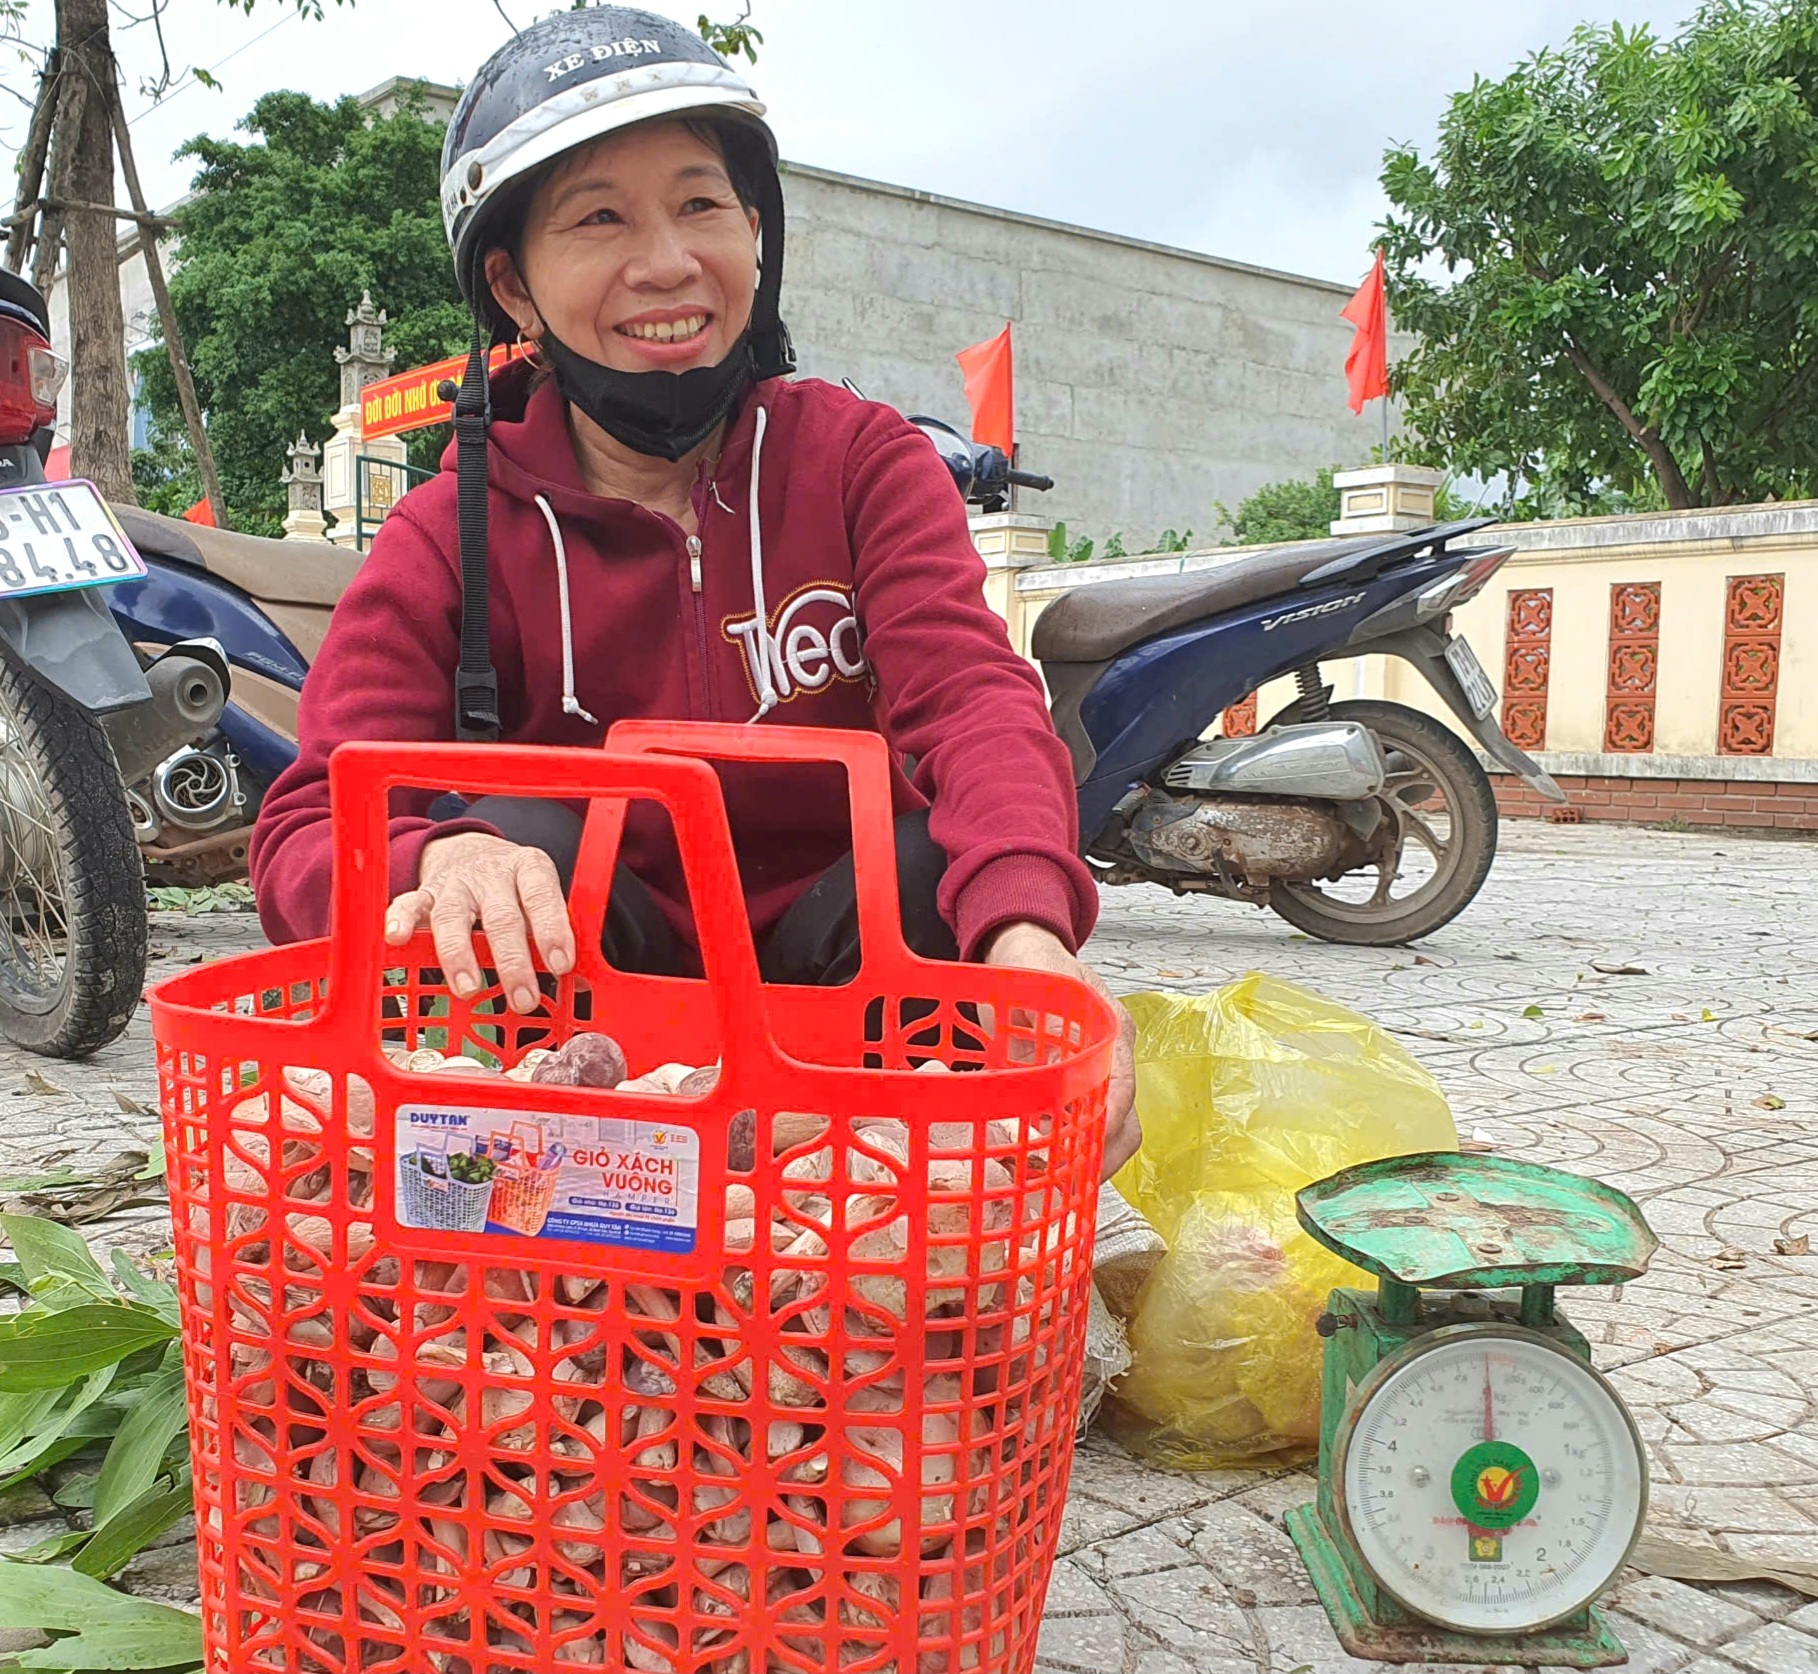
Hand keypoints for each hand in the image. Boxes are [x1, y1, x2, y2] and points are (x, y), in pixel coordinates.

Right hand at [385, 832, 575, 1013]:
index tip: (561, 965)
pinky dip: (400, 920)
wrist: (471, 849)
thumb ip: (556, 933)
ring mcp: (455, 883)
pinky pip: (409, 904)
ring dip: (460, 955)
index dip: (552, 931)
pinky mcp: (425, 893)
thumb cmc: (514, 885)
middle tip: (522, 999)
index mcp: (529, 869)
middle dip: (512, 961)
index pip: (542, 897)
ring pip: (453, 917)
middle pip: (501, 916)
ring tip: (468, 989)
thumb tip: (580, 985)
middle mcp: (492, 875)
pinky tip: (396, 939)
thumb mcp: (541, 897)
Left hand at [981, 921, 1139, 1180]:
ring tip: (1043, 1180)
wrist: (1020, 953)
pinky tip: (1027, 1165)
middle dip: (1099, 1159)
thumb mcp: (1034, 973)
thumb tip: (1042, 1049)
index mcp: (1111, 1030)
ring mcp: (1093, 1079)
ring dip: (1080, 1162)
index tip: (1085, 1153)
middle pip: (1124, 1124)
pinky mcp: (1069, 1091)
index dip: (1108, 1124)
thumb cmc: (1030, 960)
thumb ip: (1041, 1004)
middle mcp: (1111, 1060)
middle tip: (1064, 1184)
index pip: (1123, 1086)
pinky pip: (1075, 1131)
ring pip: (1104, 1134)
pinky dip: (1059, 1153)